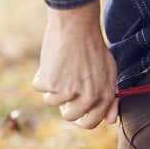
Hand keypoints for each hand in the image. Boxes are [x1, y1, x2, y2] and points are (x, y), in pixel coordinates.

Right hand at [32, 0, 117, 128]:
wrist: (76, 26)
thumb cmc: (93, 47)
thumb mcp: (109, 71)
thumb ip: (110, 98)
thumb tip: (110, 121)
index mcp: (104, 96)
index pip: (90, 123)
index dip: (80, 117)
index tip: (73, 109)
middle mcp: (88, 97)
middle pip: (68, 116)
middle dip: (63, 104)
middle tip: (64, 85)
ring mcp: (69, 91)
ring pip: (51, 101)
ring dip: (51, 87)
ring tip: (59, 68)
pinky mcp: (51, 83)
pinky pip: (39, 87)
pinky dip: (41, 75)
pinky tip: (51, 62)